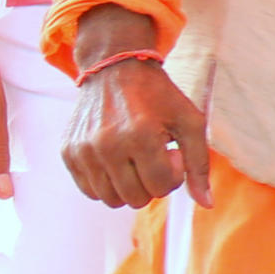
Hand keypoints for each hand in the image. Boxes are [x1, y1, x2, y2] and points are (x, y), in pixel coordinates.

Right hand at [60, 12, 209, 210]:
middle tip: (153, 156)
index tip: (170, 152)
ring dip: (128, 186)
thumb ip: (199, 163)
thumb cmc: (158, 96)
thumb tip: (206, 204)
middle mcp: (107, 146)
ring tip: (135, 159)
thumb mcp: (189, 121)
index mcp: (140, 136)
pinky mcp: (68, 153)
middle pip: (136, 198)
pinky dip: (106, 182)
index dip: (173, 174)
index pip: (162, 187)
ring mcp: (84, 151)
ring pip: (111, 199)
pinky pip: (89, 190)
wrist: (115, 69)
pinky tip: (116, 160)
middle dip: (151, 183)